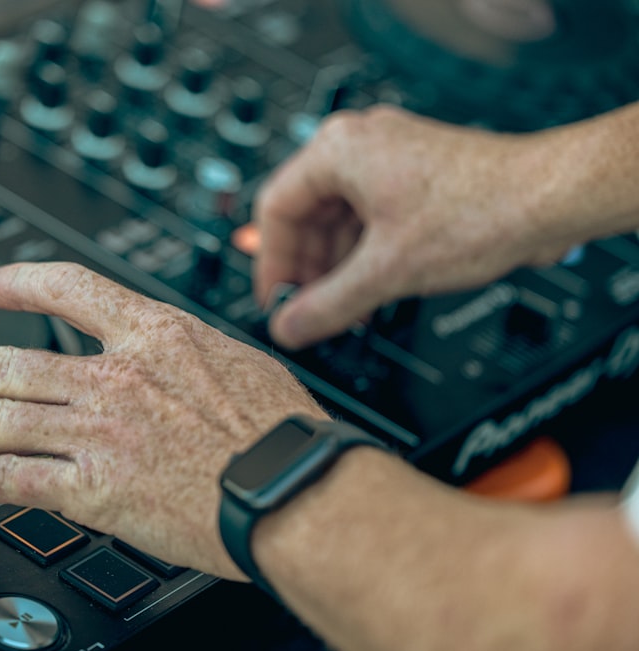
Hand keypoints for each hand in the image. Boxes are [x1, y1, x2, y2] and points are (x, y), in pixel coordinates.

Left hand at [0, 261, 325, 577]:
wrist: (292, 487)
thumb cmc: (280, 433)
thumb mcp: (236, 362)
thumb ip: (184, 355)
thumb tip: (168, 354)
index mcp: (155, 335)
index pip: (71, 290)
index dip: (22, 283)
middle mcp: (115, 377)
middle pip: (8, 363)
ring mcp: (99, 431)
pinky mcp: (95, 487)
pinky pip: (12, 478)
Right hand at [252, 104, 572, 348]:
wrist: (552, 198)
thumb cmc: (481, 210)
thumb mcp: (387, 271)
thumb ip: (327, 305)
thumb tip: (288, 329)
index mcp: (339, 151)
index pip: (276, 210)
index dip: (272, 264)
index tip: (277, 303)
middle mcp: (359, 146)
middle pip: (306, 215)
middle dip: (309, 270)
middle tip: (311, 312)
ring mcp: (389, 158)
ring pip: (338, 220)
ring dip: (337, 268)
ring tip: (346, 309)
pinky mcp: (413, 176)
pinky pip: (368, 218)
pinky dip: (364, 255)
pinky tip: (371, 290)